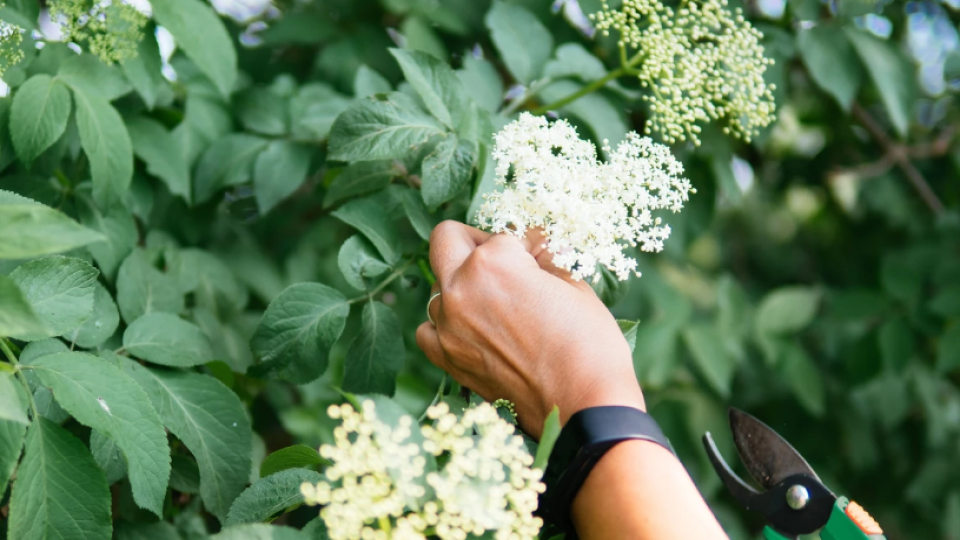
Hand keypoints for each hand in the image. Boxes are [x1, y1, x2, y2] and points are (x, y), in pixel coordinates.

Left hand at [415, 221, 644, 438]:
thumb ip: (545, 258)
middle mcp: (460, 289)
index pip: (504, 235)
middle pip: (445, 240)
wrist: (585, 407)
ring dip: (461, 286)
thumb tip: (535, 247)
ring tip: (495, 303)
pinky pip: (428, 330)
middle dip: (472, 241)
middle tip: (499, 257)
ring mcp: (448, 327)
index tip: (540, 256)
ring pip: (438, 287)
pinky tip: (471, 330)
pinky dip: (444, 325)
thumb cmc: (589, 343)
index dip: (527, 244)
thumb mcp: (574, 285)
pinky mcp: (446, 360)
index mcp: (494, 262)